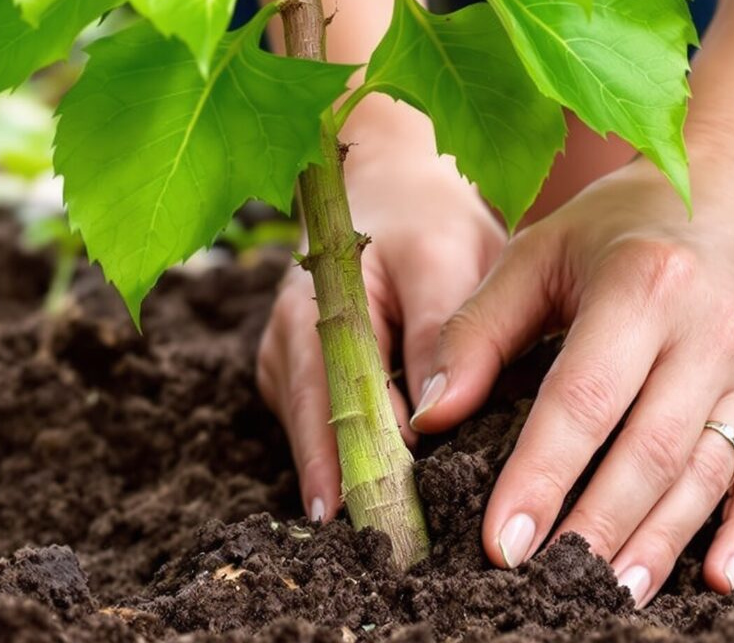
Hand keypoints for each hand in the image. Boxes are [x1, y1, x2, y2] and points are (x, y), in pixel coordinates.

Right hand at [256, 106, 504, 523]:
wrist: (386, 182)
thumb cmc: (424, 218)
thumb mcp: (447, 259)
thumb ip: (439, 335)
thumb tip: (433, 421)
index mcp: (318, 312)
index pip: (339, 412)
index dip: (366, 474)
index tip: (398, 524)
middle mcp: (287, 345)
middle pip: (320, 440)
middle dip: (359, 494)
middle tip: (400, 550)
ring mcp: (286, 365)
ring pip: (318, 443)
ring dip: (357, 481)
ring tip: (401, 532)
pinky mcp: (298, 379)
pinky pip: (323, 432)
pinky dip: (355, 458)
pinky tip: (391, 489)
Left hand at [409, 137, 733, 605]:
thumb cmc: (623, 224)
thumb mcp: (540, 250)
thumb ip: (479, 329)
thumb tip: (430, 416)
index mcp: (644, 286)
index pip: (583, 400)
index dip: (541, 476)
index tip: (501, 541)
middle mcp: (713, 331)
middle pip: (648, 452)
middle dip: (595, 528)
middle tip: (549, 588)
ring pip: (708, 476)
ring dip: (660, 544)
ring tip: (613, 596)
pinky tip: (719, 579)